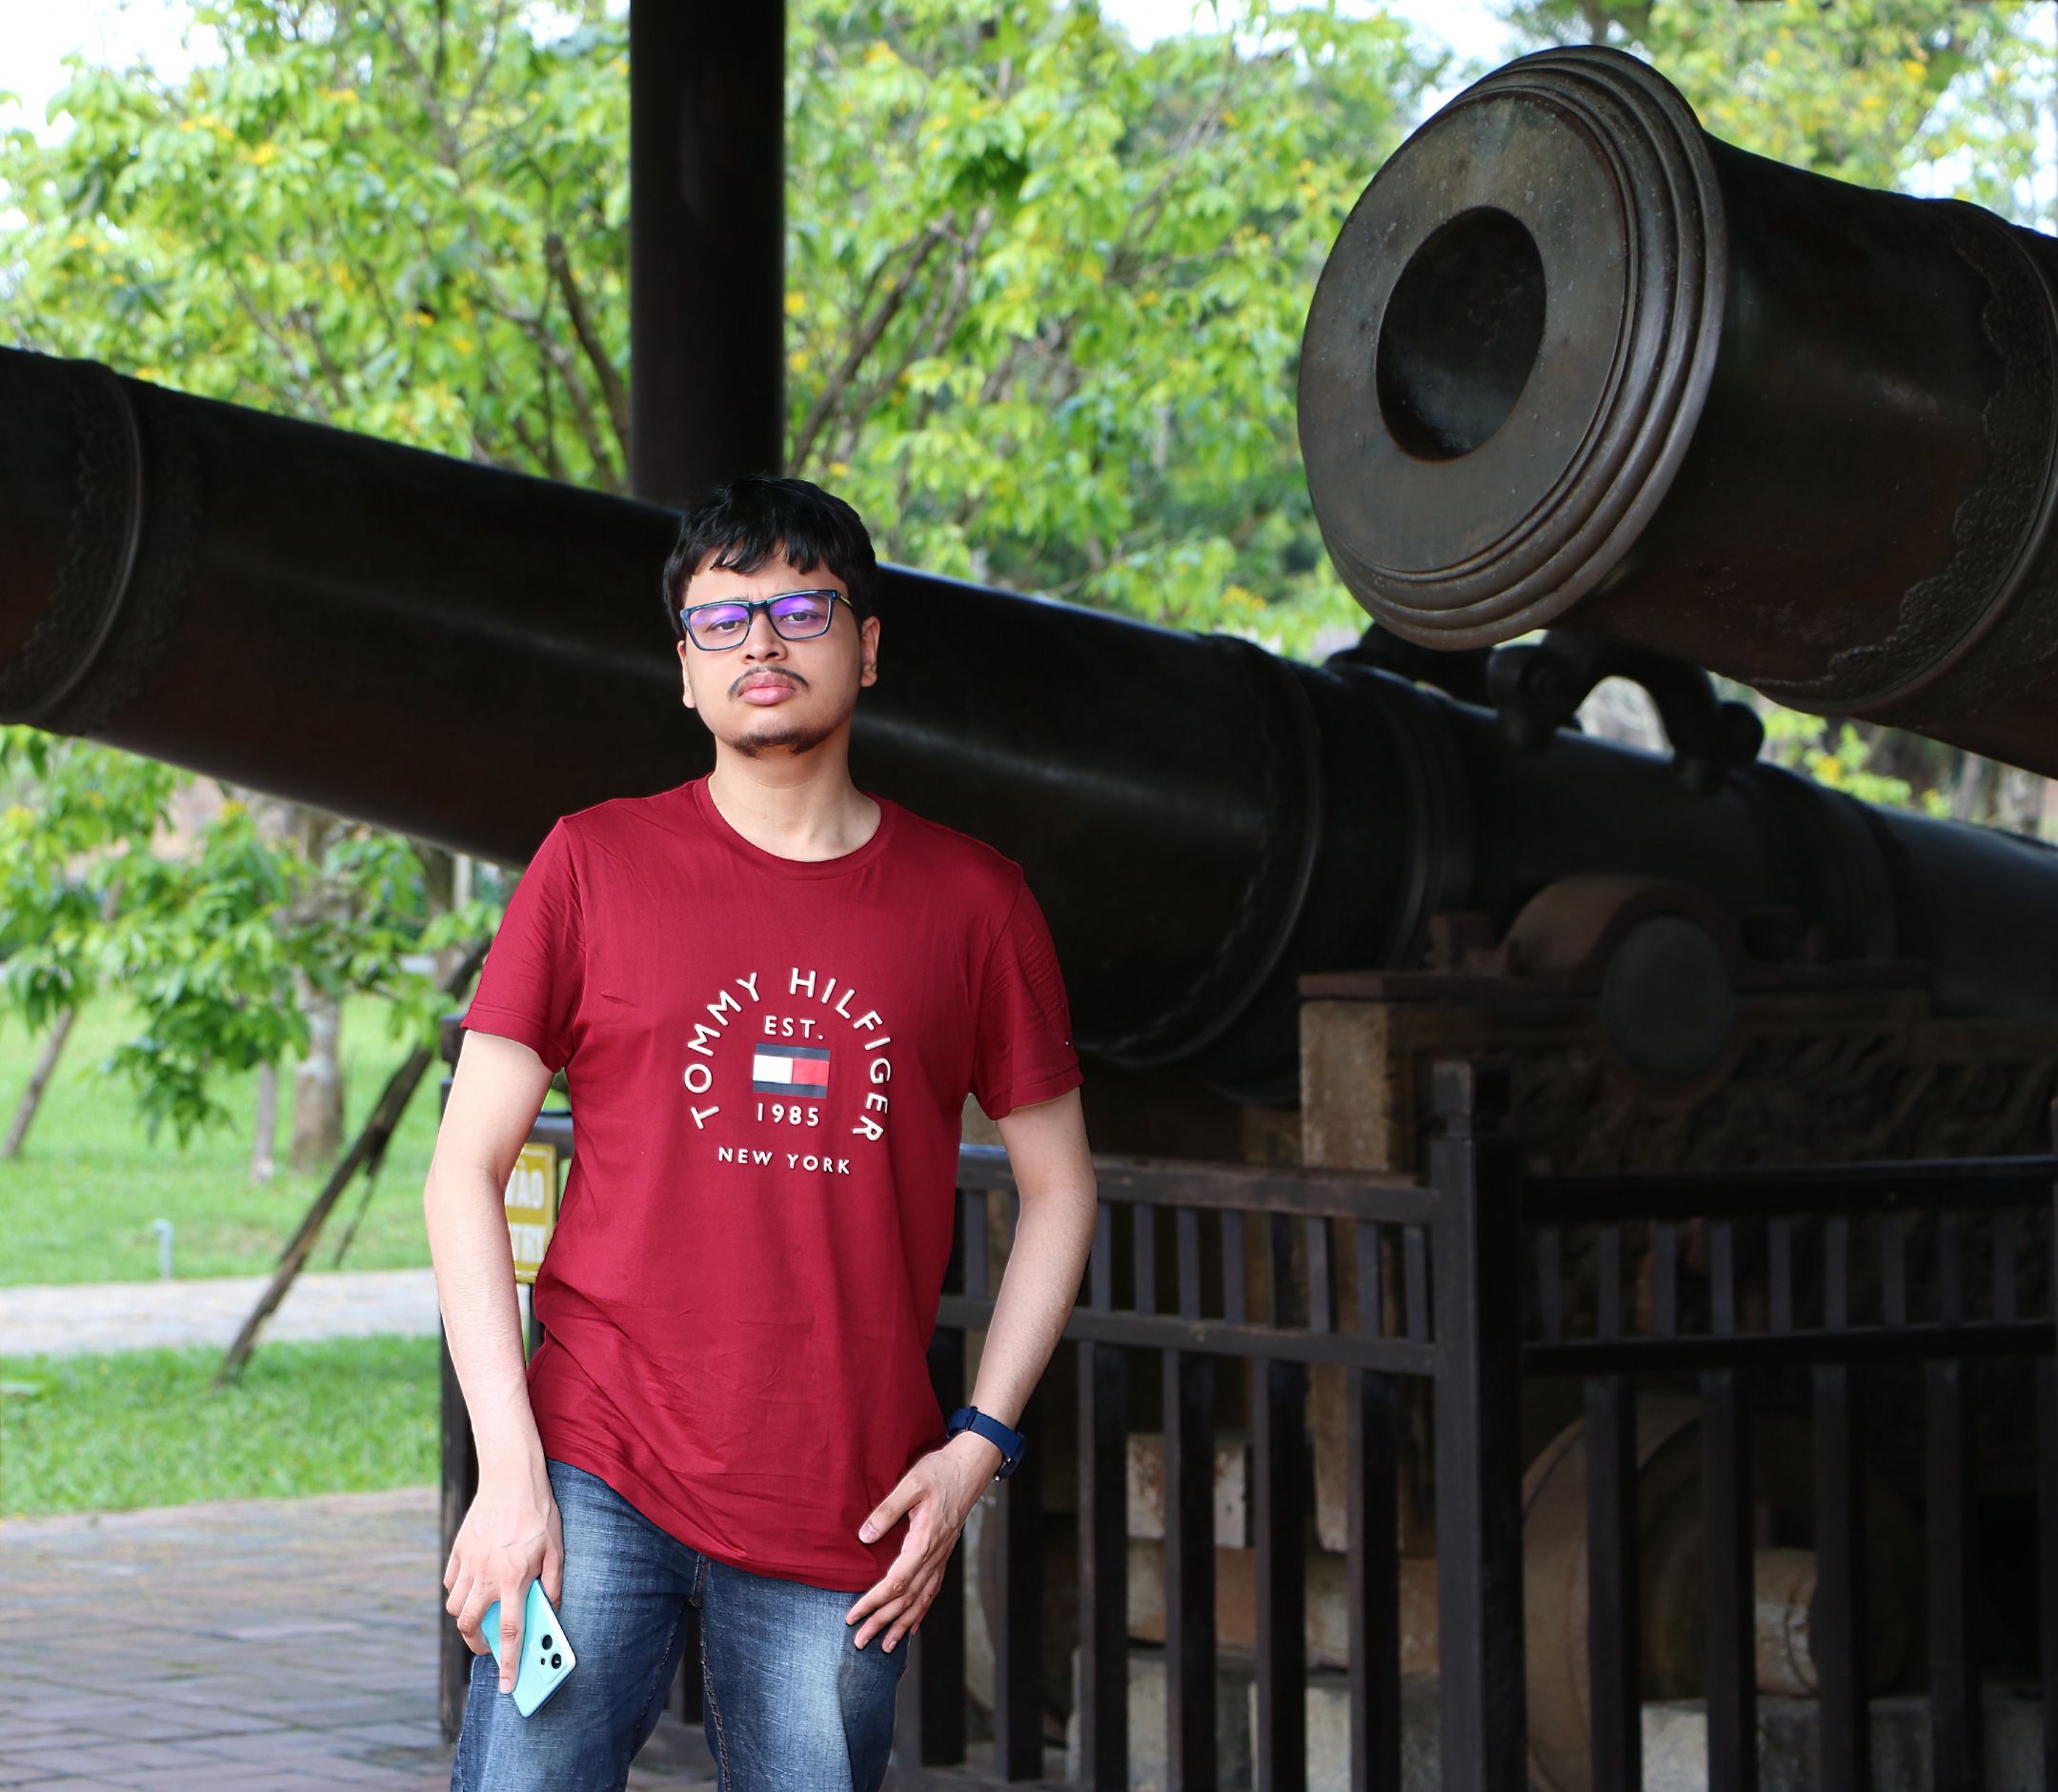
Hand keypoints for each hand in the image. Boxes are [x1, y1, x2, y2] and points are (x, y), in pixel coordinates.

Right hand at [443, 1454, 563, 1692]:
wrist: (511, 1476)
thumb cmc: (538, 1512)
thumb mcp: (556, 1548)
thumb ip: (552, 1583)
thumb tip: (551, 1609)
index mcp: (514, 1578)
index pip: (511, 1632)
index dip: (510, 1663)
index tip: (507, 1686)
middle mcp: (486, 1575)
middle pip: (471, 1626)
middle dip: (478, 1644)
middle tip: (489, 1645)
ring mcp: (468, 1563)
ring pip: (455, 1607)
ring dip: (467, 1618)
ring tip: (482, 1615)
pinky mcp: (458, 1550)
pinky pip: (450, 1583)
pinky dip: (457, 1591)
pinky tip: (471, 1587)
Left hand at [844, 1432, 1001, 1651]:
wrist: (969, 1468)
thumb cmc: (939, 1472)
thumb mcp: (911, 1483)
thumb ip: (887, 1510)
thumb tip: (864, 1536)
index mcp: (924, 1541)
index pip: (895, 1583)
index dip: (872, 1602)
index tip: (853, 1616)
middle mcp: (934, 1556)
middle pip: (906, 1599)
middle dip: (882, 1622)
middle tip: (860, 1642)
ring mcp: (941, 1558)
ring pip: (921, 1600)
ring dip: (902, 1625)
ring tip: (885, 1646)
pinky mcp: (943, 1554)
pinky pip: (932, 1591)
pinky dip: (921, 1612)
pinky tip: (912, 1625)